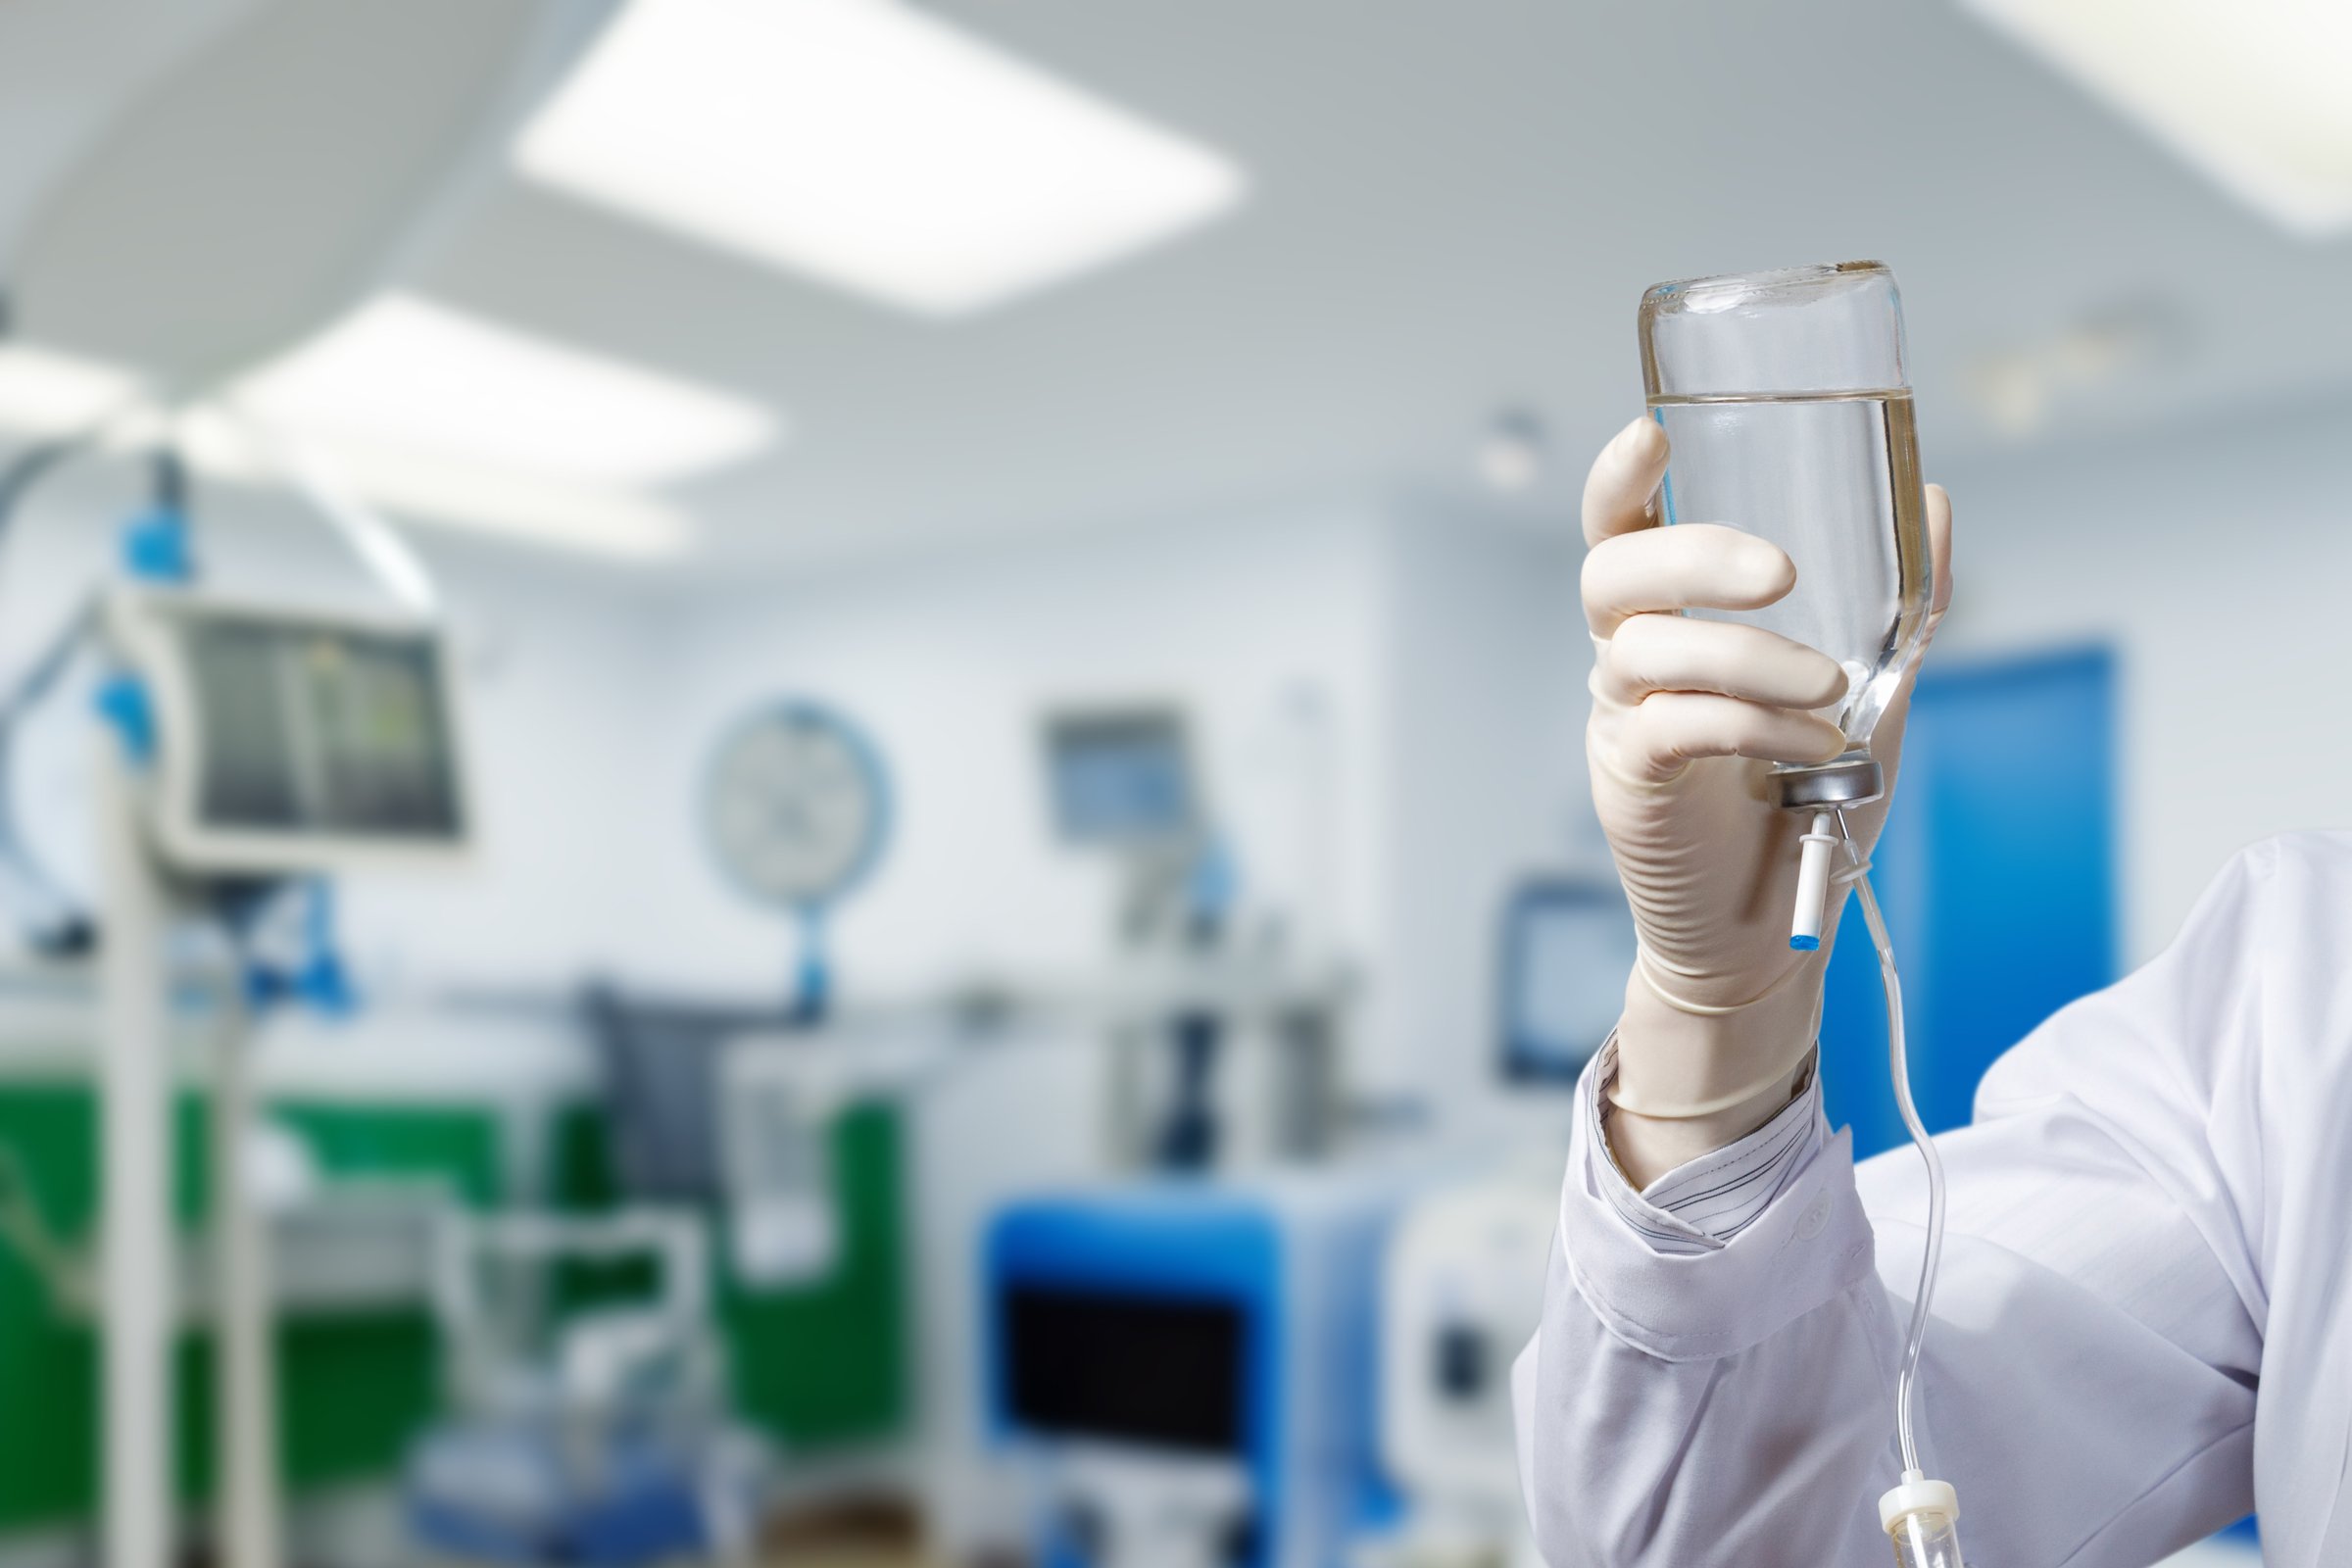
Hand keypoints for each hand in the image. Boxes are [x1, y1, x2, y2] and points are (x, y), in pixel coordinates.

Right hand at [1582, 416, 1953, 1181]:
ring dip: (1749, 658)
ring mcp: (1620, 720)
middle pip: (1614, 572)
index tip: (1655, 430)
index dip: (1620, 476)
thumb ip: (1898, 601)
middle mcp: (1627, 657)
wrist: (1777, 923)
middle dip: (1696, 554)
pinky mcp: (1629, 782)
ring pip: (1646, 650)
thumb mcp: (1871, 686)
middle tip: (1784, 572)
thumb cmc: (1809, 800)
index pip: (1620, 526)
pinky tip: (1810, 746)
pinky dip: (1749, 725)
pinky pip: (1671, 728)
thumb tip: (1934, 500)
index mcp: (1673, 617)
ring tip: (1827, 692)